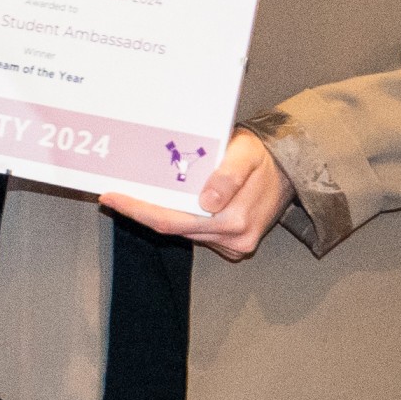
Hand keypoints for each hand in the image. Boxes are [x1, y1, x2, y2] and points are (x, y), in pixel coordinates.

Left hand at [109, 128, 287, 259]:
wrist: (288, 171)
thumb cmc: (261, 158)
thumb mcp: (246, 155)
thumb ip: (228, 176)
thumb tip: (208, 201)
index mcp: (234, 220)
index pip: (173, 221)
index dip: (139, 211)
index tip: (112, 197)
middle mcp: (234, 238)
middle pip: (174, 229)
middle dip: (140, 213)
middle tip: (111, 196)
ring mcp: (234, 245)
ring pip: (184, 233)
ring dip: (158, 216)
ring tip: (132, 196)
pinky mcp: (233, 245)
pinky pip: (197, 234)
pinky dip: (178, 220)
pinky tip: (163, 204)